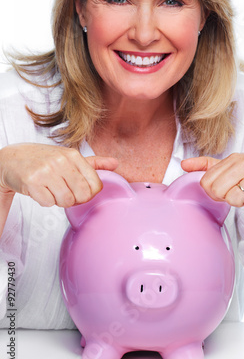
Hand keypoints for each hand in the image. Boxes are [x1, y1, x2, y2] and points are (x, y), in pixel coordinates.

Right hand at [0, 143, 117, 207]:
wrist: (11, 159)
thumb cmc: (43, 159)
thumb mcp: (69, 157)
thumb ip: (94, 163)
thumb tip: (116, 163)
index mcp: (73, 155)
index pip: (95, 184)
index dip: (89, 194)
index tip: (79, 191)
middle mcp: (61, 161)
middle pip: (82, 195)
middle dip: (74, 199)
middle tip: (64, 192)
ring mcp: (46, 171)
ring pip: (66, 201)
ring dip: (58, 201)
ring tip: (51, 190)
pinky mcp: (32, 182)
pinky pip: (48, 203)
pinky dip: (45, 201)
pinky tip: (40, 190)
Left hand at [181, 153, 243, 211]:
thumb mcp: (234, 164)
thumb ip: (207, 165)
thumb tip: (183, 165)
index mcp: (234, 158)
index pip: (207, 181)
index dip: (212, 191)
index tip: (223, 189)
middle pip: (217, 191)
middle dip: (225, 198)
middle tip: (237, 193)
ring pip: (234, 200)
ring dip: (241, 202)